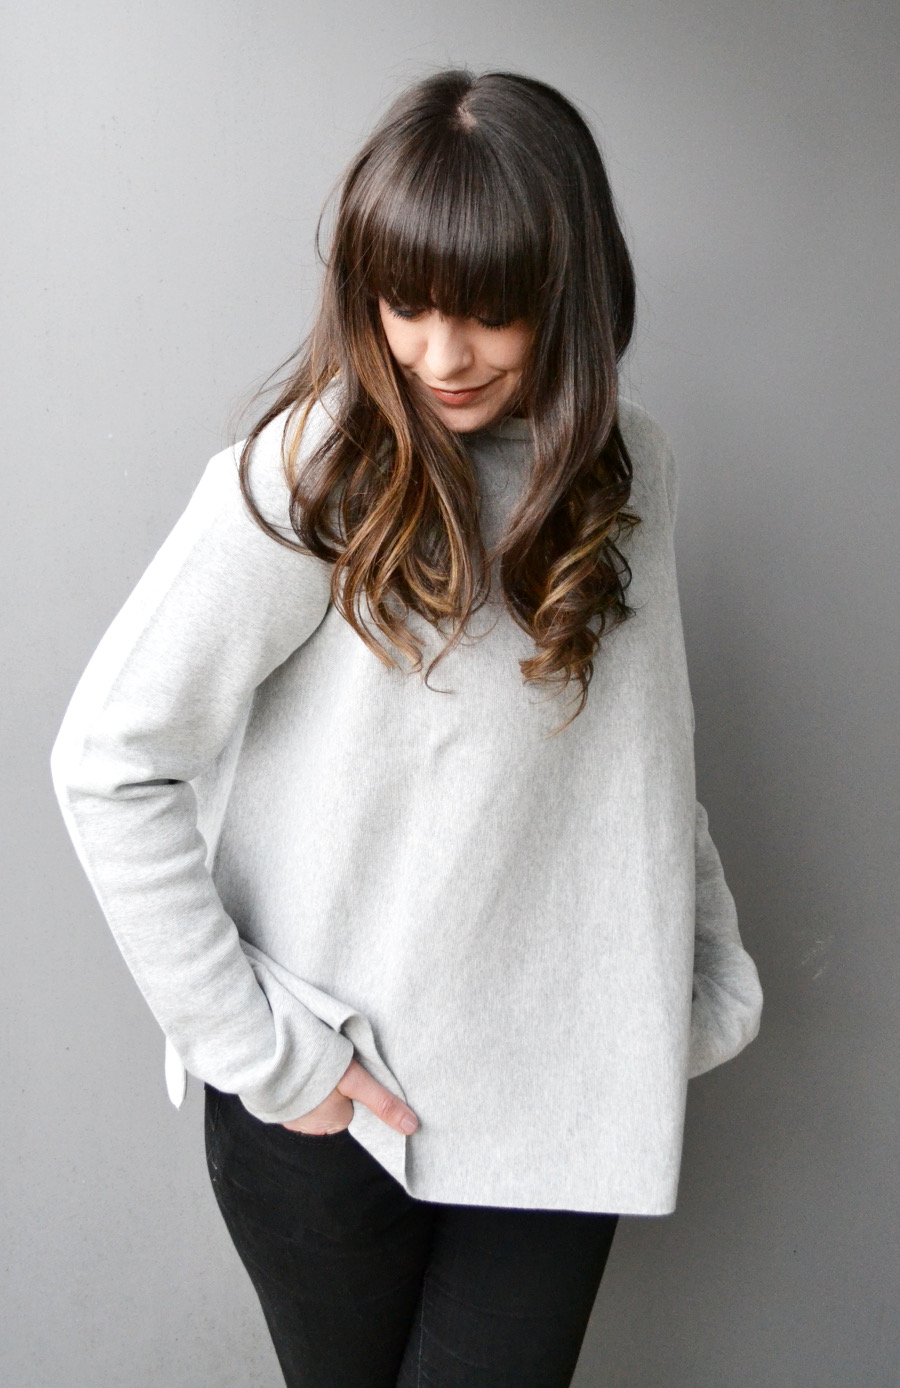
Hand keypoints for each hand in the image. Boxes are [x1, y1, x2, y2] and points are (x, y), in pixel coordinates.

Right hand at [281, 1057, 418, 1136]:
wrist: (266, 1055)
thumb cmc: (314, 1068)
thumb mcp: (355, 1080)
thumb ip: (382, 1102)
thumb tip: (412, 1127)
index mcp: (332, 1123)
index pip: (352, 1106)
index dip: (352, 1086)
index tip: (347, 1069)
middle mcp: (309, 1127)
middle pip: (332, 1103)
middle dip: (331, 1085)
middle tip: (329, 1061)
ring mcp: (288, 1116)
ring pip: (310, 1099)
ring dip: (310, 1082)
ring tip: (309, 1059)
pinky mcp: (272, 1103)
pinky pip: (289, 1095)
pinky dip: (292, 1081)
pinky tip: (292, 1064)